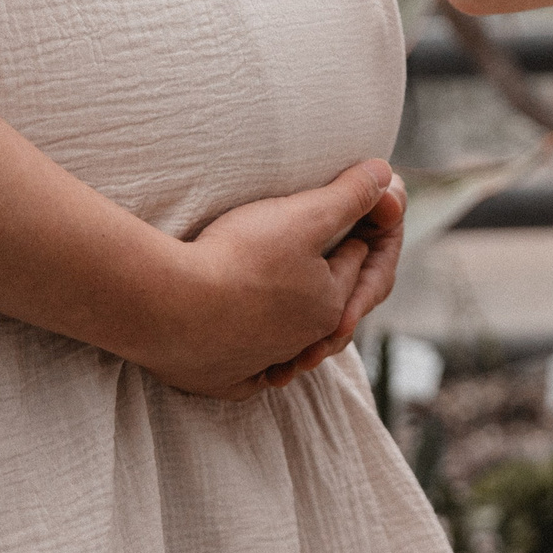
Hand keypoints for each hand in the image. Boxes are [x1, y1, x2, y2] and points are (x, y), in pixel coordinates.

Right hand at [144, 159, 403, 399]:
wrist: (166, 307)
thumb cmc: (239, 259)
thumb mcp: (305, 215)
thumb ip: (350, 195)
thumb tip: (386, 173)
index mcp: (329, 306)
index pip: (356, 261)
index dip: (356, 232)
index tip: (351, 220)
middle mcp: (302, 343)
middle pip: (328, 306)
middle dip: (337, 283)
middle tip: (337, 265)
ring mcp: (260, 365)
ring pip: (290, 342)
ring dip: (297, 326)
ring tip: (298, 314)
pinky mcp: (221, 379)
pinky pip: (247, 374)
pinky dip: (255, 363)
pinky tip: (254, 358)